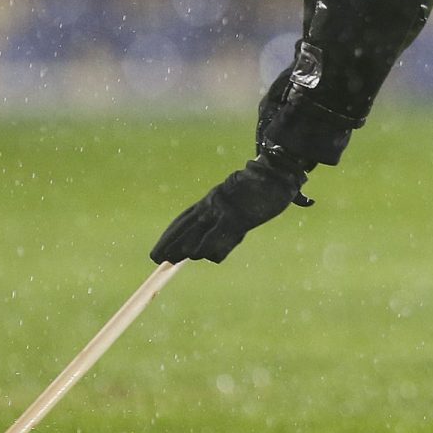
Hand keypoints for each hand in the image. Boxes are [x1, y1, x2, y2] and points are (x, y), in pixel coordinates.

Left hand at [150, 158, 311, 264]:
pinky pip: (220, 234)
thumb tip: (215, 236)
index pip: (185, 218)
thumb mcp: (237, 202)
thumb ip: (225, 218)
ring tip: (172, 258)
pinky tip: (200, 255)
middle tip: (155, 257)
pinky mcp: (239, 216)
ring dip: (185, 246)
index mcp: (212, 199)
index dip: (171, 234)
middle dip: (170, 242)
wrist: (277, 173)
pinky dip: (210, 247)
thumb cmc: (260, 187)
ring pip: (199, 230)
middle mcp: (214, 204)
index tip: (160, 248)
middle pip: (186, 225)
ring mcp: (225, 210)